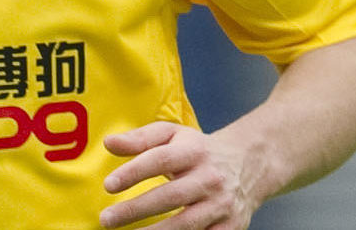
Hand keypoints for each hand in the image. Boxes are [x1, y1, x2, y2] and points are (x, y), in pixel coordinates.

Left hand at [100, 123, 254, 229]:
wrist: (248, 164)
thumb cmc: (198, 150)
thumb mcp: (172, 135)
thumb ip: (140, 138)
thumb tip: (108, 143)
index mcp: (194, 151)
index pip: (161, 160)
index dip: (134, 172)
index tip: (108, 185)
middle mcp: (210, 178)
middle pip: (171, 196)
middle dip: (136, 210)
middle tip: (107, 219)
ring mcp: (222, 205)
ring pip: (187, 224)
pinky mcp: (231, 227)